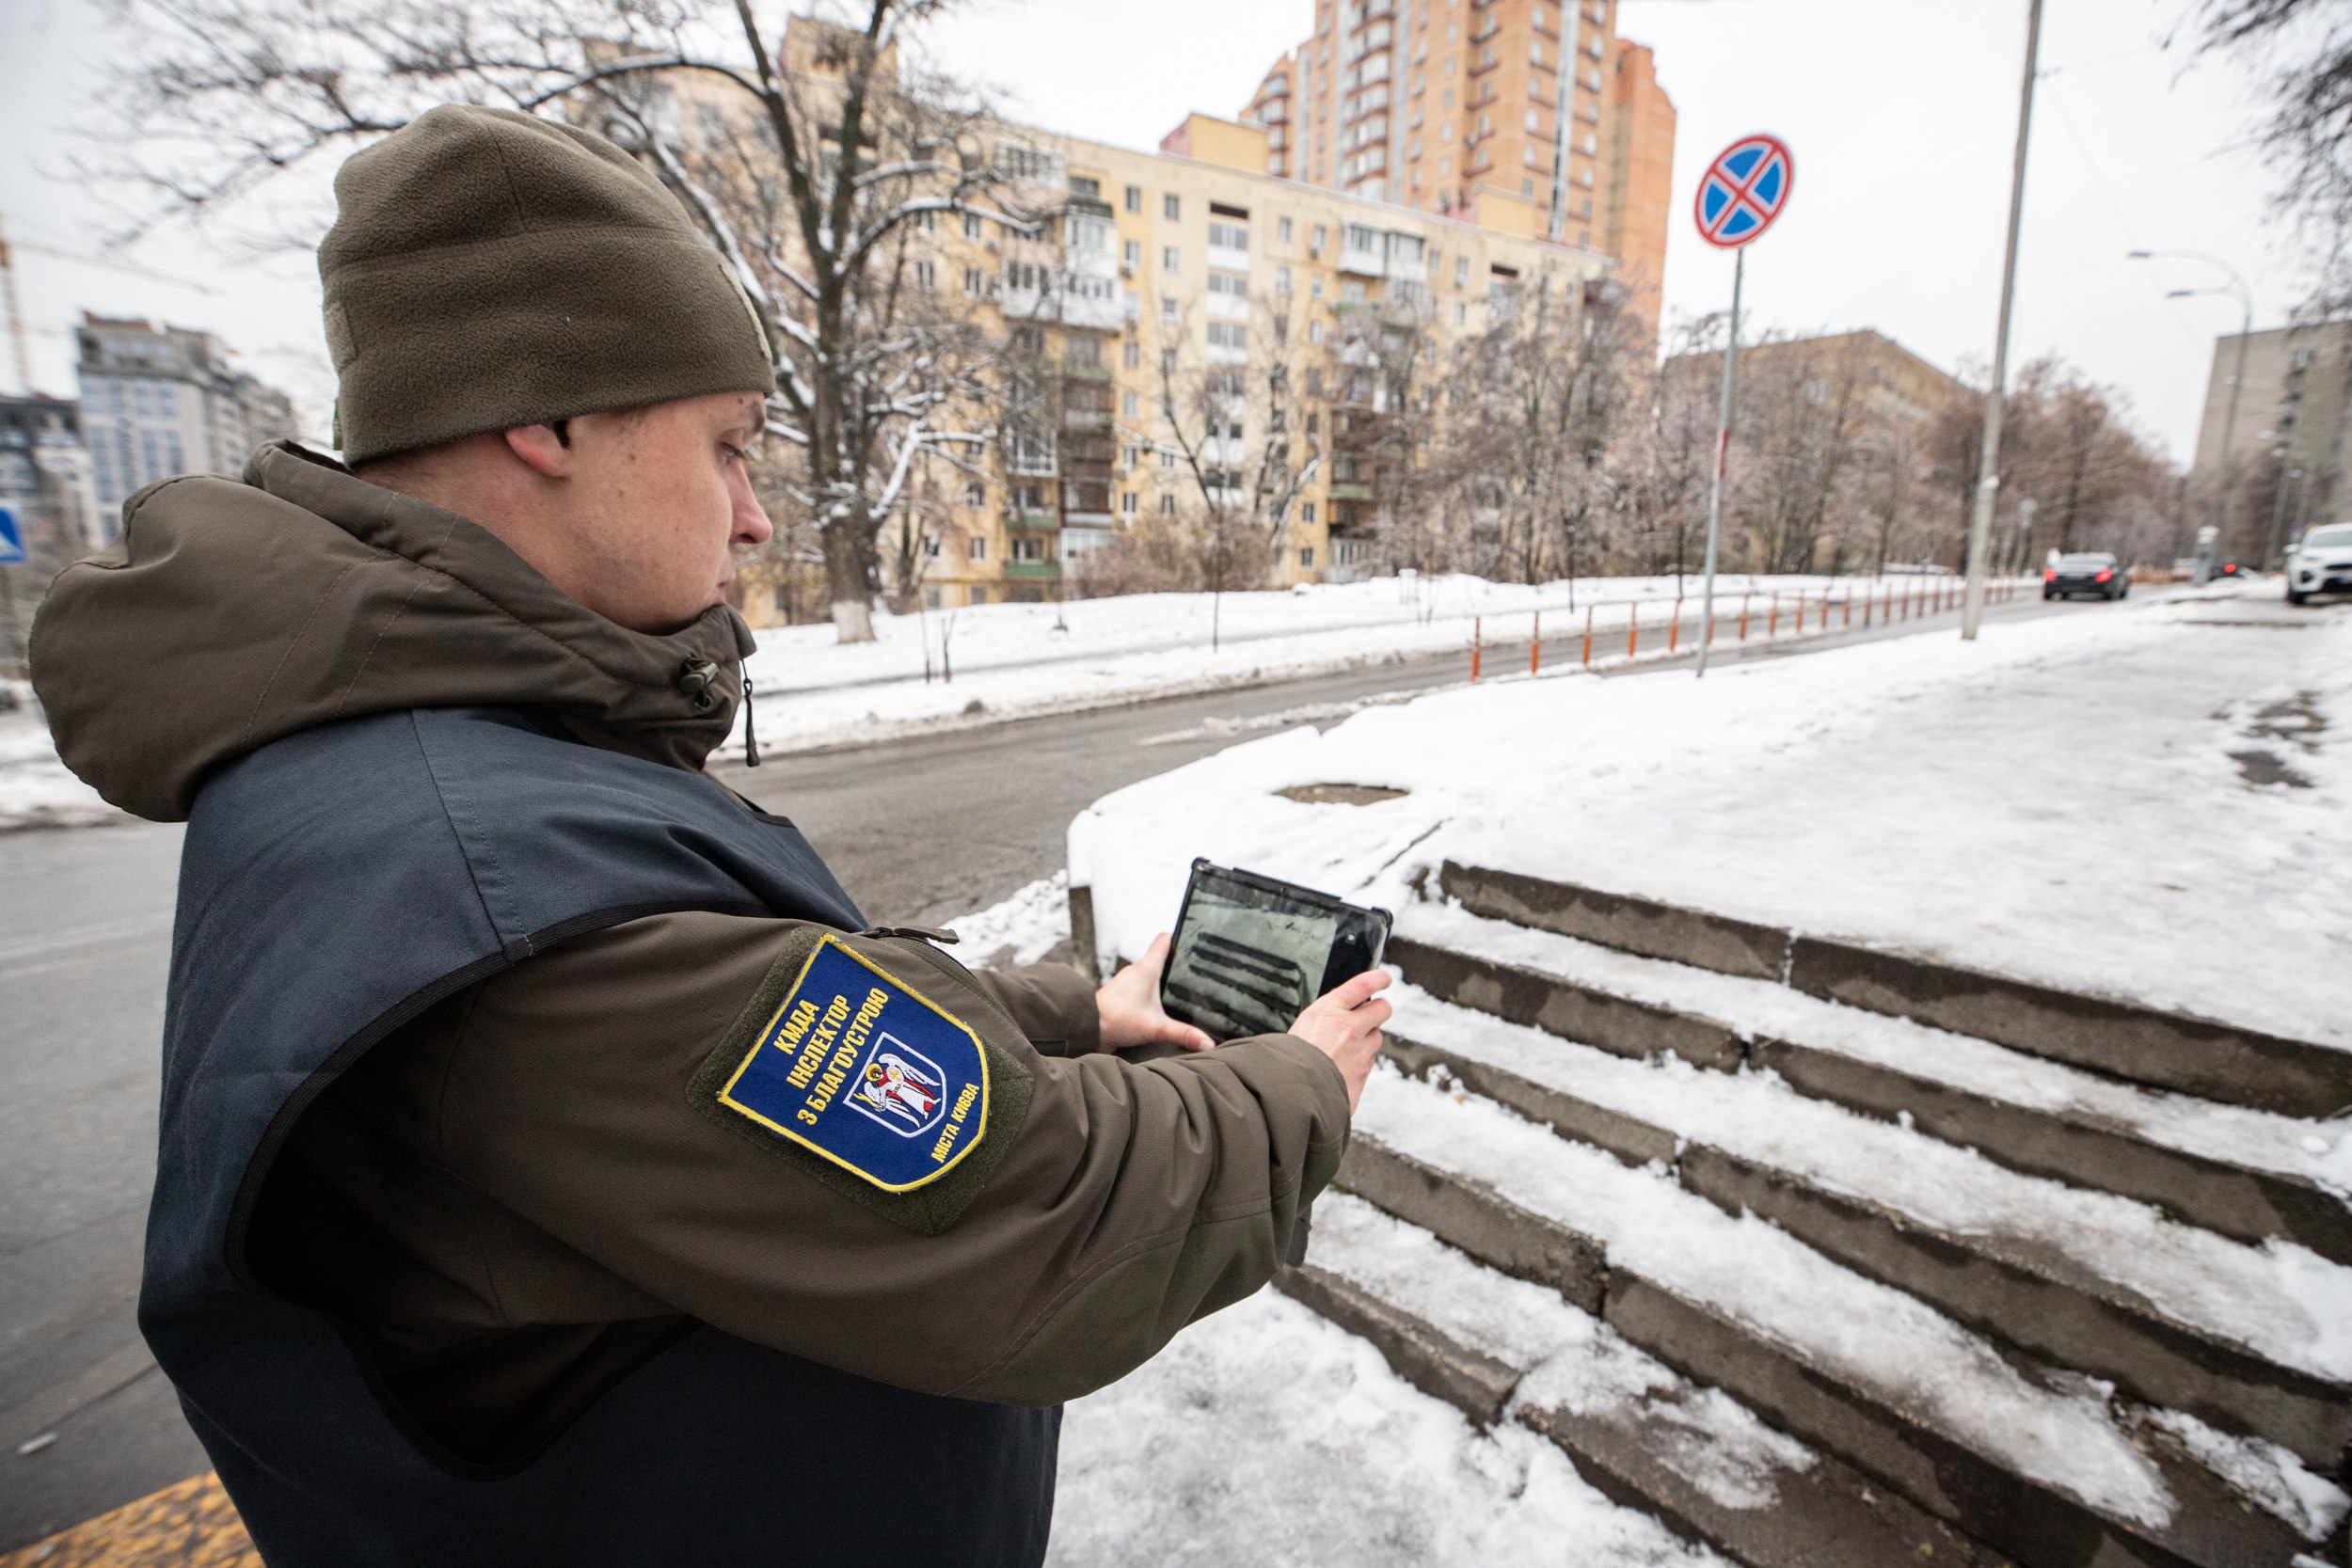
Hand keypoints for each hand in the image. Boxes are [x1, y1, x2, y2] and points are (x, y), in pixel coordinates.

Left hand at [1095, 933, 1214, 1052]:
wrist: (1086, 1028)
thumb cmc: (1115, 1019)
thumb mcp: (1156, 1028)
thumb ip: (1183, 1034)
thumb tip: (1207, 1042)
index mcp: (1146, 968)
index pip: (1165, 940)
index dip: (1180, 936)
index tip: (1194, 939)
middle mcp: (1136, 971)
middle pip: (1161, 958)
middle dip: (1178, 964)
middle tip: (1197, 970)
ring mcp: (1128, 983)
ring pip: (1151, 974)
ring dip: (1163, 981)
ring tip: (1182, 990)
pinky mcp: (1123, 996)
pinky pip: (1142, 989)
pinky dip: (1152, 994)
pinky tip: (1161, 1007)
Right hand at [1288, 969, 1390, 1111]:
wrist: (1293, 1097)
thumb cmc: (1288, 1061)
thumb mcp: (1301, 1026)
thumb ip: (1325, 1015)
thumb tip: (1341, 1007)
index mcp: (1329, 1011)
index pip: (1363, 984)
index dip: (1378, 978)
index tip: (1383, 978)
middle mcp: (1349, 1027)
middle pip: (1383, 1008)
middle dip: (1378, 1010)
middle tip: (1368, 1014)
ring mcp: (1360, 1051)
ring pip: (1377, 1036)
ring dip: (1367, 1039)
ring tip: (1346, 1047)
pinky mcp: (1364, 1072)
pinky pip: (1370, 1060)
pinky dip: (1361, 1061)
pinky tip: (1343, 1066)